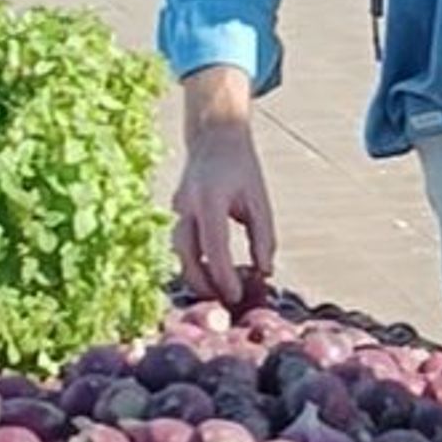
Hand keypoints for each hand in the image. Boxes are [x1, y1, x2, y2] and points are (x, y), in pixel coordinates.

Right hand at [172, 117, 275, 306]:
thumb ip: (263, 238)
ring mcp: (177, 207)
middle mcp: (187, 204)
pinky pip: (182, 242)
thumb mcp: (260, 201)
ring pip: (179, 250)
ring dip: (195, 274)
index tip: (236, 296)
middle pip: (186, 253)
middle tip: (223, 303)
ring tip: (217, 293)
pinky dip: (193, 260)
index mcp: (210, 199)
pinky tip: (210, 274)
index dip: (223, 276)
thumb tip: (265, 273)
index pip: (214, 246)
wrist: (214, 138)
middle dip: (202, 282)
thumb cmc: (242, 169)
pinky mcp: (176, 212)